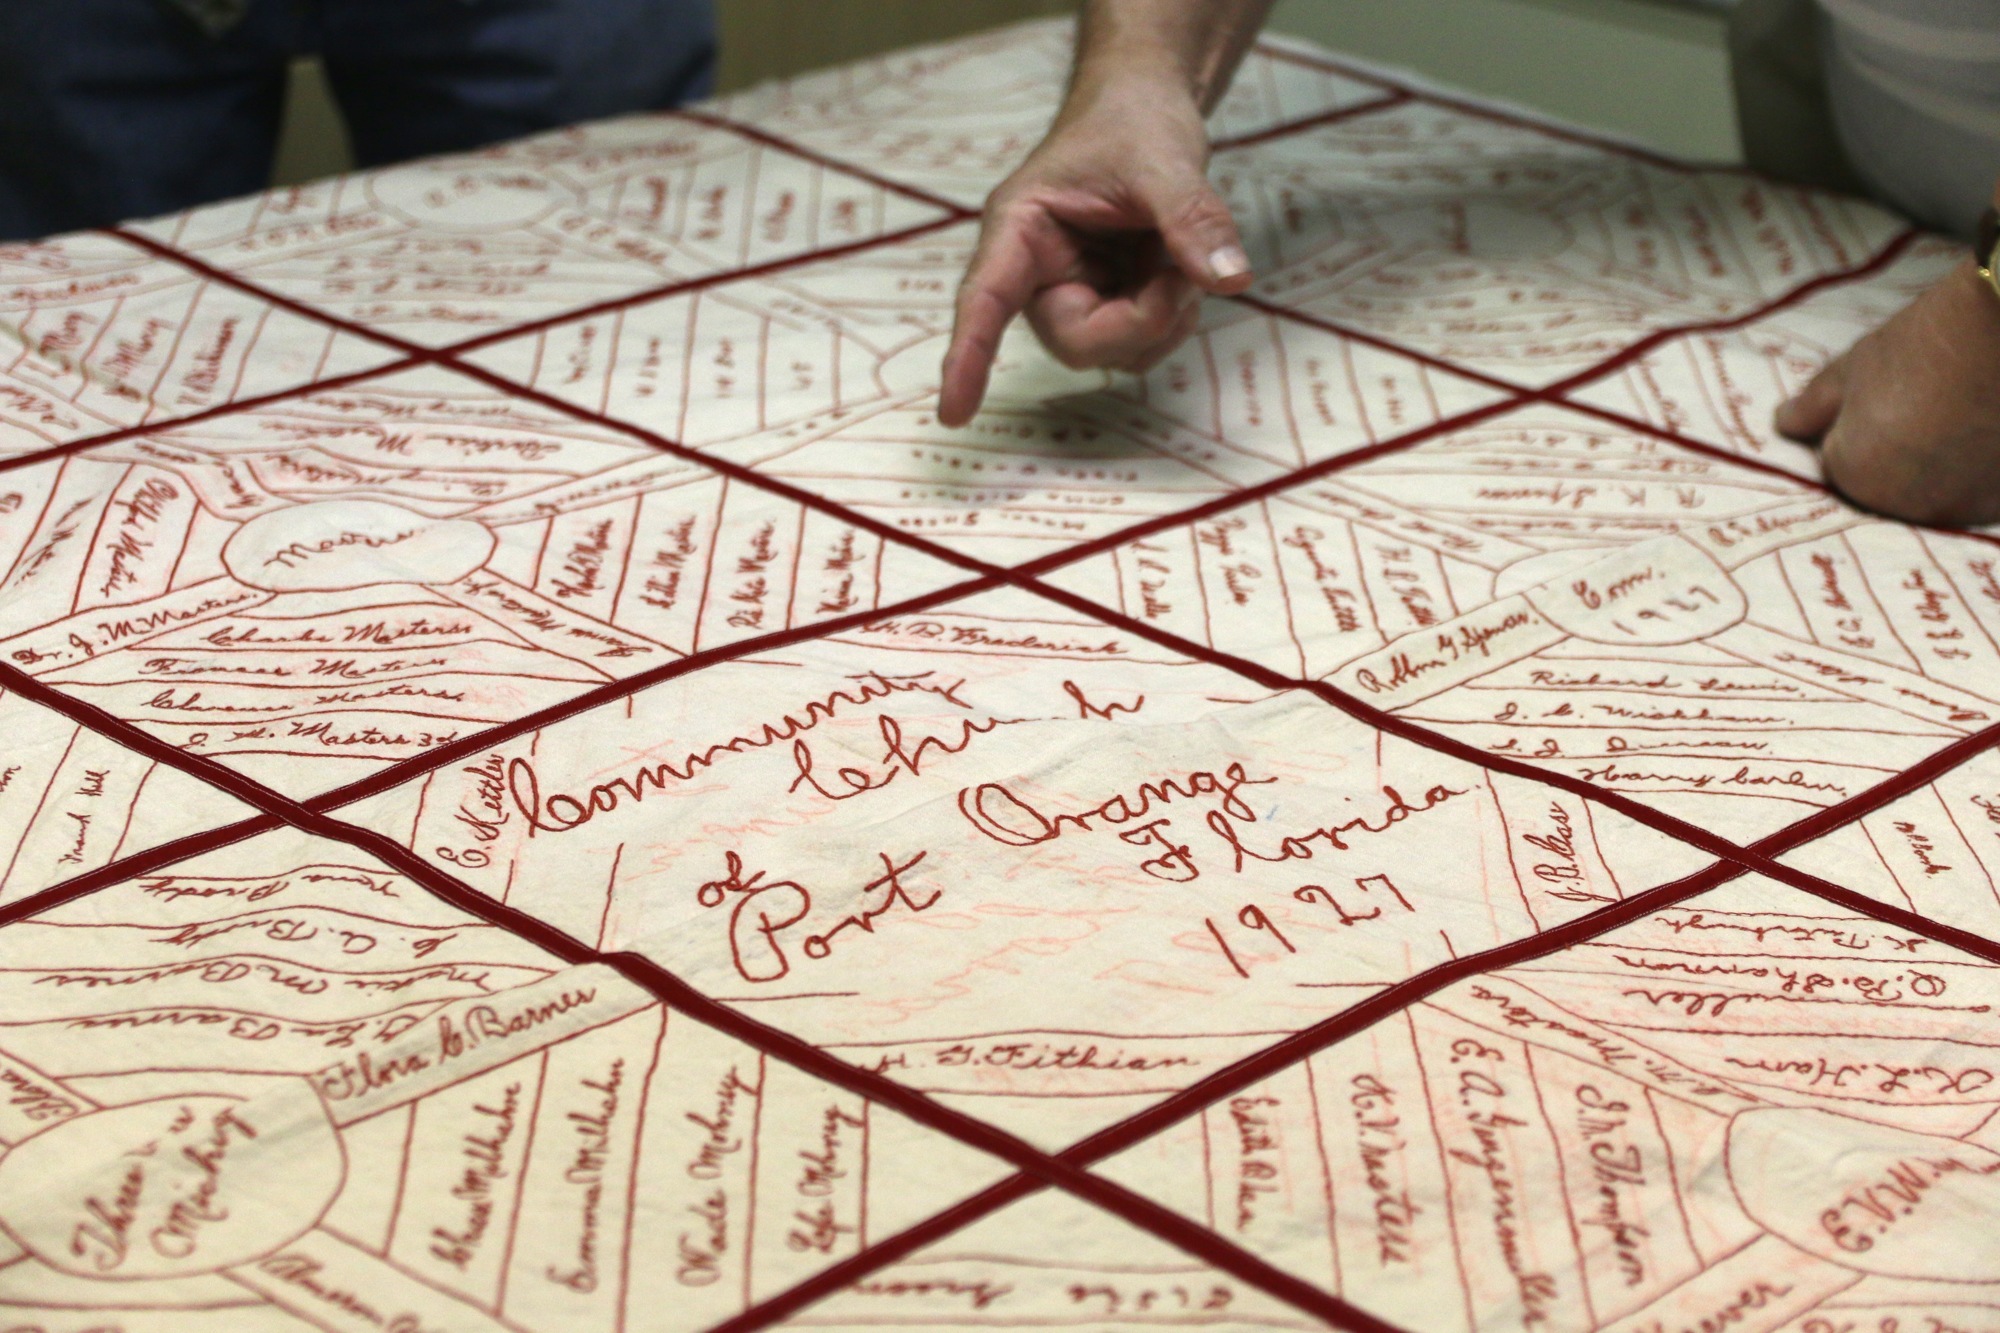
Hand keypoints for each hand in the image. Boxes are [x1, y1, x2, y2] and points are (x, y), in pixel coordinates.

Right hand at [937, 72, 1254, 426]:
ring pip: (1115, 351)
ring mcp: (1073, 294)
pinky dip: (1173, 316)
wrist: (1145, 107)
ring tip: (1178, 254)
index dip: (969, 357)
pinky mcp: (1106, 305)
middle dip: (1140, 318)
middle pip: (1078, 340)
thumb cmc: (1132, 121)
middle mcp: (1037, 272)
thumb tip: (1229, 279)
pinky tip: (1178, 269)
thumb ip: (1193, 218)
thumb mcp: (1165, 159)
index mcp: (1021, 229)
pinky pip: (1141, 344)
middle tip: (1181, 270)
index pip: (986, 300)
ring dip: (1164, 316)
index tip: (952, 414)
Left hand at [1776, 259, 1999, 525]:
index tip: (1885, 395)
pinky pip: (1974, 493)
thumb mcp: (1853, 369)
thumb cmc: (1923, 344)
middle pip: (1886, 487)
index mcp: (1854, 477)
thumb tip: (1783, 424)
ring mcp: (1960, 507)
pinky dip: (1976, 471)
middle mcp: (1904, 507)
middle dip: (1895, 454)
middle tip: (1927, 403)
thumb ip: (1812, 406)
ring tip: (1958, 415)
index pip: (1838, 467)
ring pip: (1933, 493)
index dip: (1856, 428)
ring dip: (1939, 467)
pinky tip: (1985, 433)